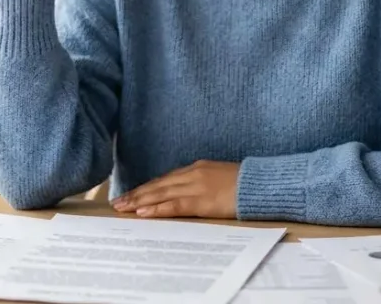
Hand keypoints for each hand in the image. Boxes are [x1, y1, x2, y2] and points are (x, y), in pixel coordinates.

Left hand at [111, 160, 239, 218]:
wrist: (262, 184)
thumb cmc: (246, 184)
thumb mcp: (220, 178)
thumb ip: (203, 182)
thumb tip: (189, 193)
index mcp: (197, 168)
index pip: (165, 179)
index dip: (147, 188)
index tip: (131, 194)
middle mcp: (193, 174)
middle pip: (158, 185)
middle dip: (136, 194)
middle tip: (117, 203)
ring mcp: (196, 186)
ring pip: (161, 193)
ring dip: (140, 201)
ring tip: (123, 208)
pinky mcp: (203, 200)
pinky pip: (175, 205)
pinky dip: (157, 208)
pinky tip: (143, 212)